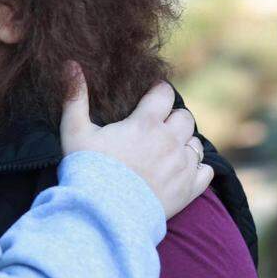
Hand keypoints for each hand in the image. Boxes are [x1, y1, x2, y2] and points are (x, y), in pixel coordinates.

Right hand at [59, 63, 212, 217]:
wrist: (102, 214)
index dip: (159, 92)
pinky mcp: (189, 190)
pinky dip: (197, 167)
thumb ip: (75, 96)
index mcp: (145, 123)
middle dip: (173, 118)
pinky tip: (181, 170)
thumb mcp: (74, 131)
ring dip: (184, 142)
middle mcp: (169, 141)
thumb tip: (70, 63)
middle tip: (157, 126)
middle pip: (184, 117)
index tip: (151, 96)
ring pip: (195, 143)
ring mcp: (182, 166)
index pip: (164, 94)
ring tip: (166, 149)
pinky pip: (206, 170)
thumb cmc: (86, 170)